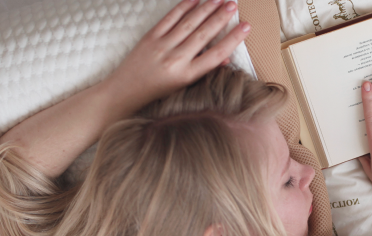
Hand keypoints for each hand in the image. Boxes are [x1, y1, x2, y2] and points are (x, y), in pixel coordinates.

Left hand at [103, 0, 249, 108]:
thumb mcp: (184, 86)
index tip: (246, 27)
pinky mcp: (150, 37)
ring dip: (206, 8)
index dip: (233, 39)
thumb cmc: (157, 91)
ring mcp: (162, 46)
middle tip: (233, 5)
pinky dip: (183, 7)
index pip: (216, 54)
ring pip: (189, 23)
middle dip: (221, 17)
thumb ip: (204, 70)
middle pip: (204, 34)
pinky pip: (170, 19)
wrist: (125, 91)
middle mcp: (176, 60)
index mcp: (187, 75)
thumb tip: (225, 58)